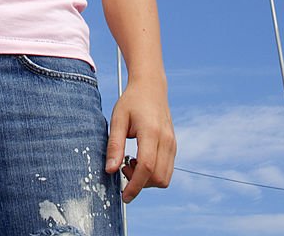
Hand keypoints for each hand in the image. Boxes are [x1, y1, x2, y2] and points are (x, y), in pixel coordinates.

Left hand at [104, 80, 175, 202]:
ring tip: (131, 162)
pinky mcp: (173, 146)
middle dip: (140, 183)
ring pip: (165, 177)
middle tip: (123, 168)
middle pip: (157, 177)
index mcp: (151, 132)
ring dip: (148, 180)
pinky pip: (167, 170)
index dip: (135, 185)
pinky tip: (140, 159)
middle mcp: (166, 140)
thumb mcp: (118, 119)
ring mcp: (172, 144)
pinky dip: (154, 173)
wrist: (151, 87)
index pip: (146, 168)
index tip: (124, 196)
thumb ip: (114, 145)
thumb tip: (110, 170)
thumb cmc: (132, 101)